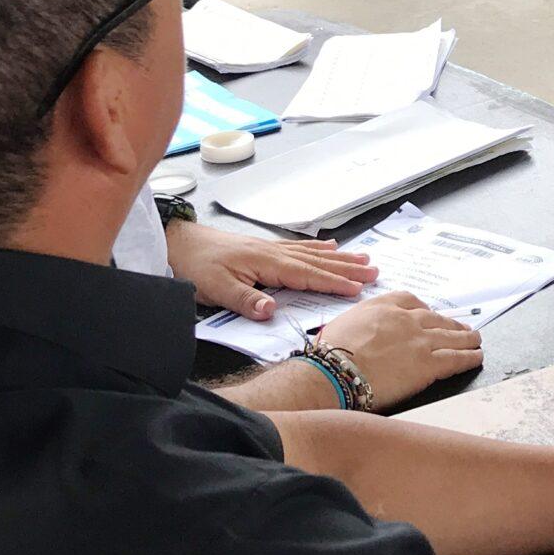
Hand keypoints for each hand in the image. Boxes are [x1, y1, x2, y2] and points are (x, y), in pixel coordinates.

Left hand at [164, 221, 374, 320]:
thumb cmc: (196, 267)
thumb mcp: (216, 289)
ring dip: (340, 258)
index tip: (358, 289)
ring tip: (364, 259)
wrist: (178, 244)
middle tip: (375, 271)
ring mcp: (270, 249)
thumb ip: (245, 300)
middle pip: (318, 262)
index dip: (333, 283)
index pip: (307, 275)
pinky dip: (317, 249)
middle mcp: (274, 253)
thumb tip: (272, 310)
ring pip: (313, 254)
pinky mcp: (264, 249)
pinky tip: (329, 248)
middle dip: (347, 268)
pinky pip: (299, 248)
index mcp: (267, 263)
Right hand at [314, 291, 482, 407]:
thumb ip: (362, 321)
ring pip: (451, 336)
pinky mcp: (428, 364)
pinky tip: (476, 356)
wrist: (335, 371)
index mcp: (384, 306)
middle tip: (461, 326)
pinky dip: (469, 356)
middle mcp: (406, 319)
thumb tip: (364, 331)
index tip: (430, 313)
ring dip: (466, 338)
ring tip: (475, 339)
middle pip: (436, 318)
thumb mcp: (344, 322)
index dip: (424, 309)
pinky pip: (456, 358)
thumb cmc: (331, 353)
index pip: (411, 301)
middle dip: (450, 323)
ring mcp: (420, 341)